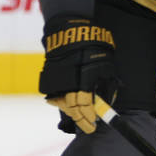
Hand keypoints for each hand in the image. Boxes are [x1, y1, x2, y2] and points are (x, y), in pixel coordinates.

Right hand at [38, 17, 116, 133]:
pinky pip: (53, 94)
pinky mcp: (49, 77)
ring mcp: (57, 80)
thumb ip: (105, 86)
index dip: (89, 118)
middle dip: (81, 119)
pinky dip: (60, 101)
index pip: (85, 107)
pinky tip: (65, 104)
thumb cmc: (93, 47)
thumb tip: (104, 102)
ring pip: (61, 103)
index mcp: (83, 81)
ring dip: (71, 111)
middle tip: (88, 125)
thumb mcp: (106, 66)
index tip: (94, 125)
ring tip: (79, 115)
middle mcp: (68, 84)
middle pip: (72, 108)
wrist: (70, 30)